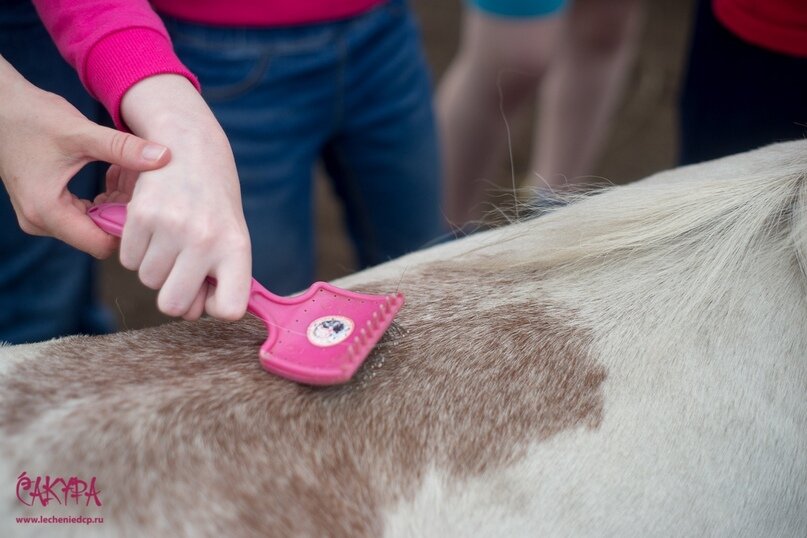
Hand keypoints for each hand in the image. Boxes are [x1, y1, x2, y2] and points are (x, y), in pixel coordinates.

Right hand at [0, 56, 170, 258]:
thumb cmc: (32, 116)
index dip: (129, 230)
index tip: (148, 205)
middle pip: (99, 237)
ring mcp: (41, 217)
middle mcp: (40, 222)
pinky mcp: (45, 208)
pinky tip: (115, 175)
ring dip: (114, 206)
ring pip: (93, 227)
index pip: (101, 245)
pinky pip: (83, 215)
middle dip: (124, 215)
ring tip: (129, 176)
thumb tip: (164, 156)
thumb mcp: (81, 133)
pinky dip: (102, 200)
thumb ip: (122, 148)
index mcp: (47, 212)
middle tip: (144, 187)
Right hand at [118, 74, 250, 320]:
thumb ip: (217, 277)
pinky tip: (152, 225)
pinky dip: (135, 249)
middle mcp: (206, 240)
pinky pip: (126, 259)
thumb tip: (188, 313)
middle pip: (173, 305)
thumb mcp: (230, 234)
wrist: (189, 145)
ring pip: (148, 280)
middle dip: (173, 292)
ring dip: (154, 266)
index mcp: (237, 248)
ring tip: (170, 236)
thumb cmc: (213, 201)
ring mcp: (172, 227)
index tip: (211, 289)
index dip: (214, 306)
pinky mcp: (141, 215)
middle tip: (181, 265)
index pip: (230, 310)